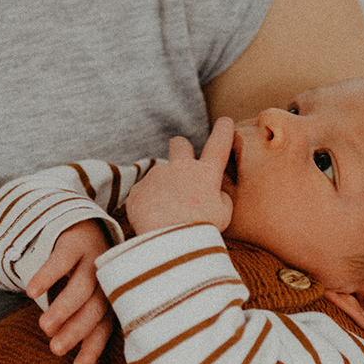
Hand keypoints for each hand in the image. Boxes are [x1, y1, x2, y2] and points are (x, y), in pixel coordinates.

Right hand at [26, 221, 114, 363]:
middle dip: (76, 331)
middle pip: (95, 309)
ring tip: (44, 326)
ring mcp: (92, 259)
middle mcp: (105, 279)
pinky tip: (31, 291)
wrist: (78, 220)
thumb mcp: (80, 294)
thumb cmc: (77, 269)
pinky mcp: (74, 242)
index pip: (103, 327)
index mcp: (108, 296)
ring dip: (63, 308)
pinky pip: (61, 260)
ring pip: (81, 287)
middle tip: (55, 348)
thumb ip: (77, 320)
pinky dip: (47, 276)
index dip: (91, 349)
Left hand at [124, 119, 234, 236]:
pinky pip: (144, 196)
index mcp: (206, 174)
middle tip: (181, 159)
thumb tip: (214, 191)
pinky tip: (153, 222)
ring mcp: (157, 176)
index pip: (219, 145)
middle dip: (180, 147)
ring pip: (159, 178)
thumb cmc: (203, 230)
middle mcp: (180, 168)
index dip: (223, 131)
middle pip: (179, 144)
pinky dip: (148, 207)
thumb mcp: (224, 214)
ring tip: (166, 217)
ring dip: (162, 190)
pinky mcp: (138, 190)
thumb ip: (220, 197)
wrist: (172, 241)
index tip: (225, 121)